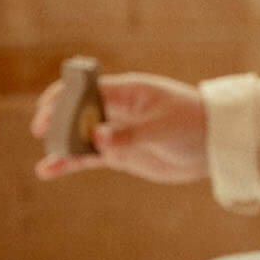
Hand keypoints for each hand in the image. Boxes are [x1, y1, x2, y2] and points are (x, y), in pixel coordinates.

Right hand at [30, 72, 208, 184]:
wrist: (214, 145)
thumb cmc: (193, 124)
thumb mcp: (164, 128)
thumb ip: (130, 134)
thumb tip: (97, 138)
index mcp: (127, 91)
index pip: (86, 88)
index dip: (63, 98)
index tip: (48, 112)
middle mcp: (116, 108)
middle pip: (77, 112)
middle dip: (58, 123)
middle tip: (46, 137)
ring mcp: (116, 131)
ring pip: (79, 137)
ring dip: (61, 147)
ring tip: (47, 163)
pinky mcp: (119, 153)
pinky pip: (88, 157)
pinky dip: (70, 163)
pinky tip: (49, 171)